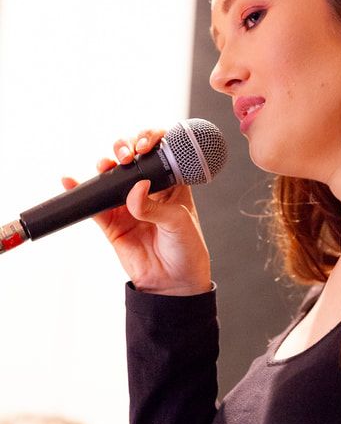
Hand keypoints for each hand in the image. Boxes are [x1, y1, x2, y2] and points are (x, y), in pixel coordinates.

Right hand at [62, 129, 211, 295]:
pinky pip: (94, 204)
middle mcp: (149, 189)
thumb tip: (134, 189)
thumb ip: (154, 206)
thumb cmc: (186, 249)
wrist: (174, 283)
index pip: (159, 152)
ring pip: (111, 176)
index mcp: (172, 183)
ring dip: (106, 165)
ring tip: (106, 165)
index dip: (151, 140)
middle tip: (127, 156)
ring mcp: (128, 204)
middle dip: (125, 148)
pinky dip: (81, 190)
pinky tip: (71, 181)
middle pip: (132, 158)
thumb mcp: (178, 223)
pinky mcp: (112, 222)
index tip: (145, 144)